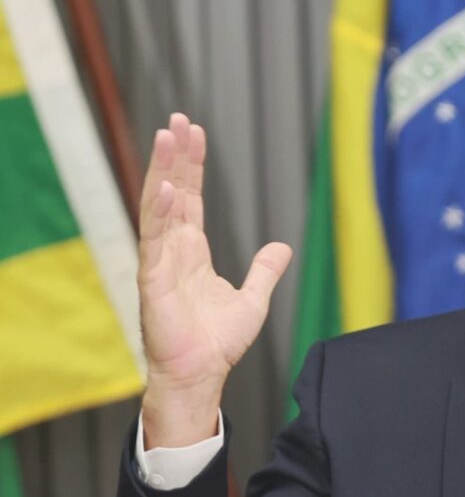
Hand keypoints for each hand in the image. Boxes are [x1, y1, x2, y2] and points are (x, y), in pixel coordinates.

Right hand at [138, 113, 291, 447]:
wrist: (201, 377)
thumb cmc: (217, 343)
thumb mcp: (253, 299)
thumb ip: (264, 271)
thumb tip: (281, 247)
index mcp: (191, 251)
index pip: (191, 198)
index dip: (192, 165)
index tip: (193, 133)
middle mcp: (172, 250)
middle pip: (172, 192)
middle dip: (174, 156)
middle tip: (176, 119)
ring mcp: (159, 263)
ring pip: (158, 208)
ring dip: (162, 171)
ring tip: (166, 136)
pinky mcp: (152, 282)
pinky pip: (155, 241)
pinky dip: (160, 214)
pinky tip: (166, 188)